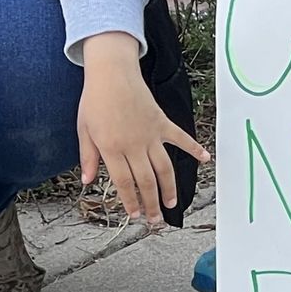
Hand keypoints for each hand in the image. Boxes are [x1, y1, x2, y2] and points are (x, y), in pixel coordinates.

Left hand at [75, 34, 209, 224]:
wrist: (112, 71)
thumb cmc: (95, 99)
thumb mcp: (84, 129)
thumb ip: (88, 156)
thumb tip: (87, 180)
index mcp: (112, 147)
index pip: (124, 182)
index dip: (130, 201)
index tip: (134, 215)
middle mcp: (134, 144)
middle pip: (146, 180)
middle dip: (151, 203)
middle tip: (155, 220)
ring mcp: (150, 134)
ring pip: (164, 167)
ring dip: (169, 187)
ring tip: (171, 203)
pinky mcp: (161, 122)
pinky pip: (180, 138)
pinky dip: (194, 148)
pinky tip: (206, 159)